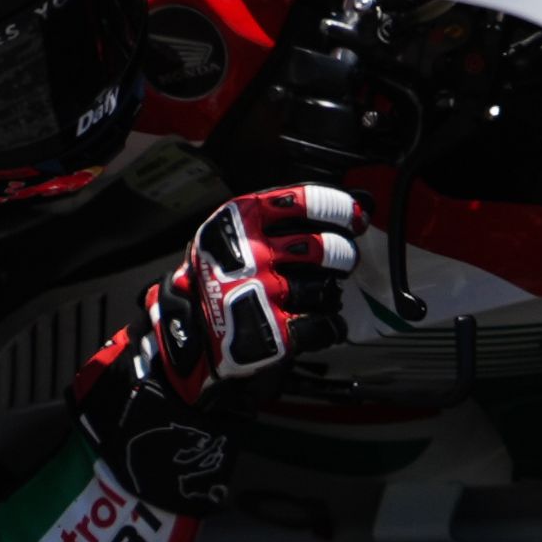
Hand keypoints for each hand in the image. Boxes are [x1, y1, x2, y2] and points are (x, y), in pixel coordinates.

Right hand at [69, 186, 367, 512]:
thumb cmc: (217, 283)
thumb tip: (354, 210)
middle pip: (324, 247)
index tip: (354, 218)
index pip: (305, 201)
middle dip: (342, 256)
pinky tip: (317, 327)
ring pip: (327, 288)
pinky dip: (329, 328)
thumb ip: (280, 223)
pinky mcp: (272, 332)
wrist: (187, 339)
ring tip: (313, 299)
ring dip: (328, 295)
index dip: (339, 209)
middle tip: (338, 263)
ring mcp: (261, 294)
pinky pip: (325, 325)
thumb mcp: (232, 238)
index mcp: (240, 222)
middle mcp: (250, 254)